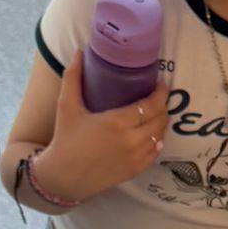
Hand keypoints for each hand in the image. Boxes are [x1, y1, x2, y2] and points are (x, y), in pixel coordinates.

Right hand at [34, 50, 168, 201]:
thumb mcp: (67, 106)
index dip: (161, 92)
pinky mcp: (135, 170)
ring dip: (161, 123)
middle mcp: (131, 140)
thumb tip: (78, 52)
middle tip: (158, 97)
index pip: (151, 104)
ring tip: (156, 113)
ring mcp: (136, 157)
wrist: (64, 176)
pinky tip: (152, 134)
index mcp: (117, 122)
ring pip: (160, 135)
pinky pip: (155, 152)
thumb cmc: (65, 138)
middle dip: (163, 106)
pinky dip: (157, 141)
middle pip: (160, 119)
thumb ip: (73, 78)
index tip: (161, 84)